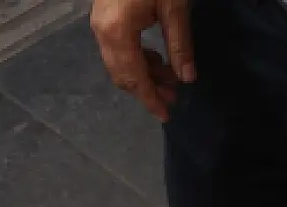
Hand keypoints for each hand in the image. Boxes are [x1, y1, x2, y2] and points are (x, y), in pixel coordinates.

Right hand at [90, 0, 194, 119]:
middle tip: (174, 94)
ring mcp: (99, 23)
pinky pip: (116, 49)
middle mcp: (102, 32)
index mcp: (118, 32)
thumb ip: (180, 44)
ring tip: (170, 76)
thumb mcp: (174, 7)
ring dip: (144, 74)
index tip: (165, 116)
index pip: (135, 78)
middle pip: (123, 74)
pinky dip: (136, 60)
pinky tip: (156, 58)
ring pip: (119, 63)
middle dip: (147, 90)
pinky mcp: (103, 16)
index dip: (150, 99)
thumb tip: (187, 78)